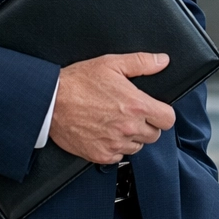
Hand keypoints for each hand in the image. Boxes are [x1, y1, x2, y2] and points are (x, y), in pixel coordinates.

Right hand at [48, 52, 176, 163]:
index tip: (155, 110)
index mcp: (136, 105)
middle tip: (131, 114)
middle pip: (154, 135)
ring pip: (137, 147)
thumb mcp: (111, 63)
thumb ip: (141, 62)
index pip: (168, 120)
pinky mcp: (100, 155)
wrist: (50, 101)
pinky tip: (105, 133)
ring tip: (116, 122)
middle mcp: (128, 128)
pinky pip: (119, 157)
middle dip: (147, 125)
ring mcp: (114, 144)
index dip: (163, 114)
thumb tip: (162, 60)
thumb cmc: (78, 82)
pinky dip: (115, 148)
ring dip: (131, 137)